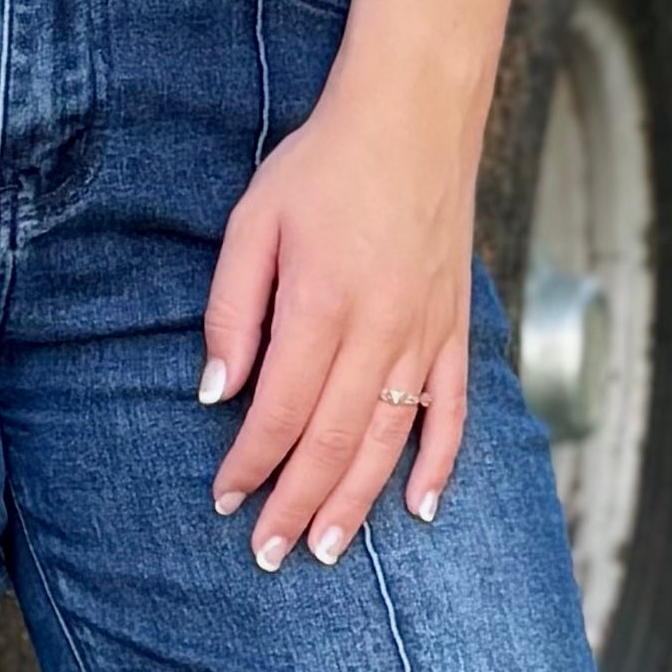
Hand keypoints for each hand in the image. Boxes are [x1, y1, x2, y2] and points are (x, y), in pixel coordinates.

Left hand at [201, 49, 481, 566]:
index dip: (249, 464)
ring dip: (357, 503)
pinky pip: (452, 412)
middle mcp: (379, 332)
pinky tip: (422, 508)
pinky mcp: (455, 329)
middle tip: (269, 555)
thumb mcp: (252, 223)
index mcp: (321, 306)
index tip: (224, 500)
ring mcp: (424, 335)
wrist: (414, 116)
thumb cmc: (323, 165)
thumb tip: (216, 391)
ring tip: (329, 550)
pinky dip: (440, 465)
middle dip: (296, 506)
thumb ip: (232, 310)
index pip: (278, 412)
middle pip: (332, 443)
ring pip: (389, 441)